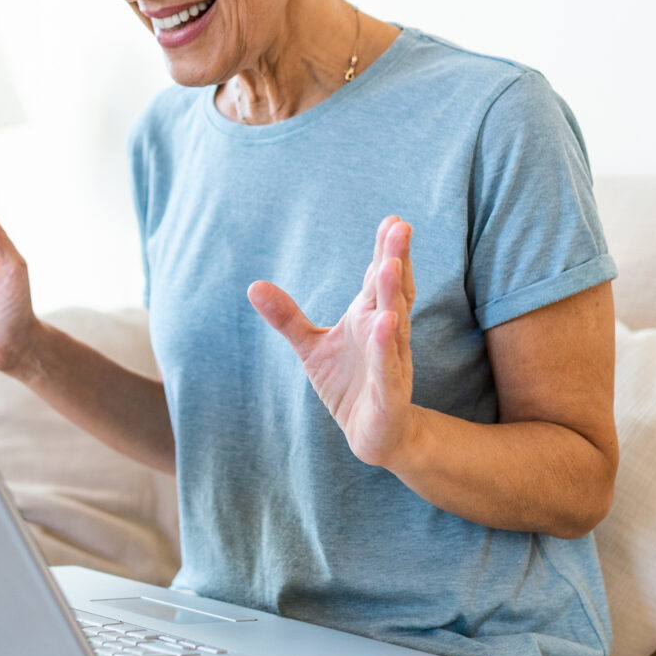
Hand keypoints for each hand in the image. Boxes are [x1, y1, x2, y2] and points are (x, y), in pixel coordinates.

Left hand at [247, 216, 417, 468]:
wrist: (374, 435)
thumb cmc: (347, 384)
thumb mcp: (311, 347)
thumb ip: (287, 317)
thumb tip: (253, 285)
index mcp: (370, 317)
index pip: (378, 278)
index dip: (385, 249)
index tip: (392, 220)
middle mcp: (386, 334)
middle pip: (394, 291)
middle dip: (396, 260)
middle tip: (401, 227)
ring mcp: (392, 362)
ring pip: (395, 325)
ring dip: (394, 295)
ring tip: (390, 265)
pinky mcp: (391, 393)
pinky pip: (388, 367)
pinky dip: (385, 347)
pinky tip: (385, 323)